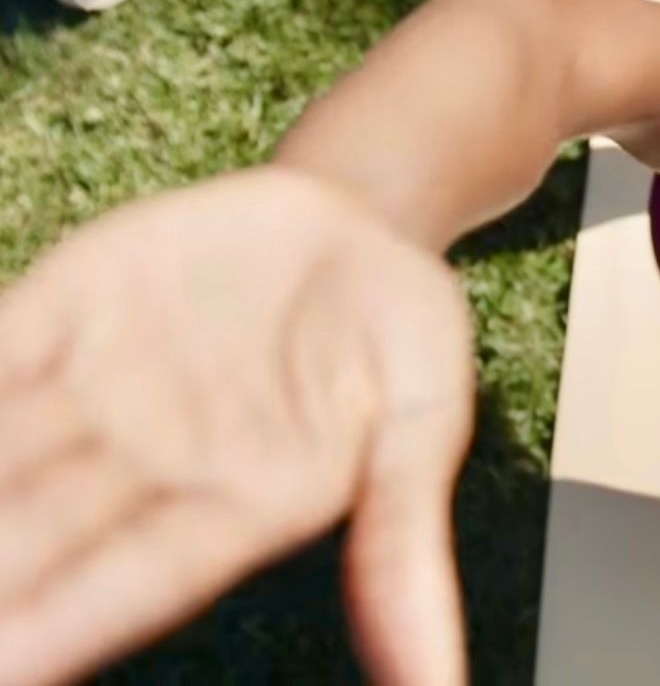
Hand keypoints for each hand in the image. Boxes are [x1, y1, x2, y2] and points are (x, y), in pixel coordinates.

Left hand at [0, 168, 474, 684]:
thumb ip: (402, 543)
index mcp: (235, 510)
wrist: (358, 215)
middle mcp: (144, 470)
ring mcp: (92, 391)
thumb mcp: (422, 422)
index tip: (8, 665)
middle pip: (32, 533)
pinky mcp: (54, 315)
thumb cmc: (401, 332)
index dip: (60, 626)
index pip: (131, 582)